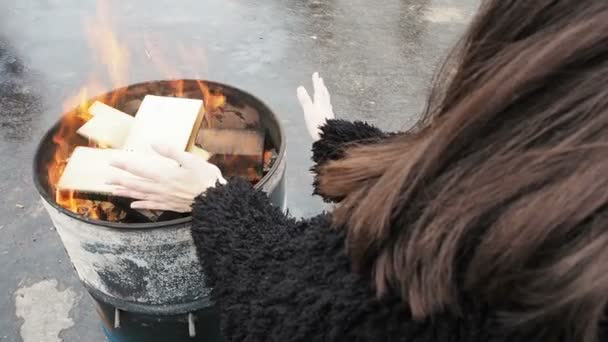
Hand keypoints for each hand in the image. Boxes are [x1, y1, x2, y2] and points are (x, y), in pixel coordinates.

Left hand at [107, 144, 225, 211]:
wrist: (215, 200)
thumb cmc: (205, 178)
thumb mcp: (190, 160)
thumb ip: (171, 152)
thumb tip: (154, 143)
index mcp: (164, 175)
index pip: (139, 169)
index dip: (124, 165)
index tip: (112, 162)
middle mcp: (160, 188)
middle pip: (135, 184)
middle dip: (120, 181)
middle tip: (106, 179)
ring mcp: (164, 198)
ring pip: (141, 195)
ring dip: (126, 193)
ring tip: (113, 191)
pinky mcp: (170, 205)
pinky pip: (151, 205)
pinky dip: (141, 204)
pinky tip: (133, 204)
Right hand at [297, 72, 334, 140]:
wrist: (328, 136)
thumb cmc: (317, 125)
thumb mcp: (308, 111)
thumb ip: (305, 100)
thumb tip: (300, 87)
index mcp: (319, 102)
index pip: (318, 89)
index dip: (316, 81)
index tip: (316, 74)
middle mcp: (325, 105)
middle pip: (323, 93)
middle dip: (321, 86)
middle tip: (320, 79)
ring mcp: (328, 111)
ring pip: (326, 99)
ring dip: (324, 93)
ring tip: (324, 89)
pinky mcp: (329, 118)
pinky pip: (328, 106)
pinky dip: (326, 102)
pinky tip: (327, 105)